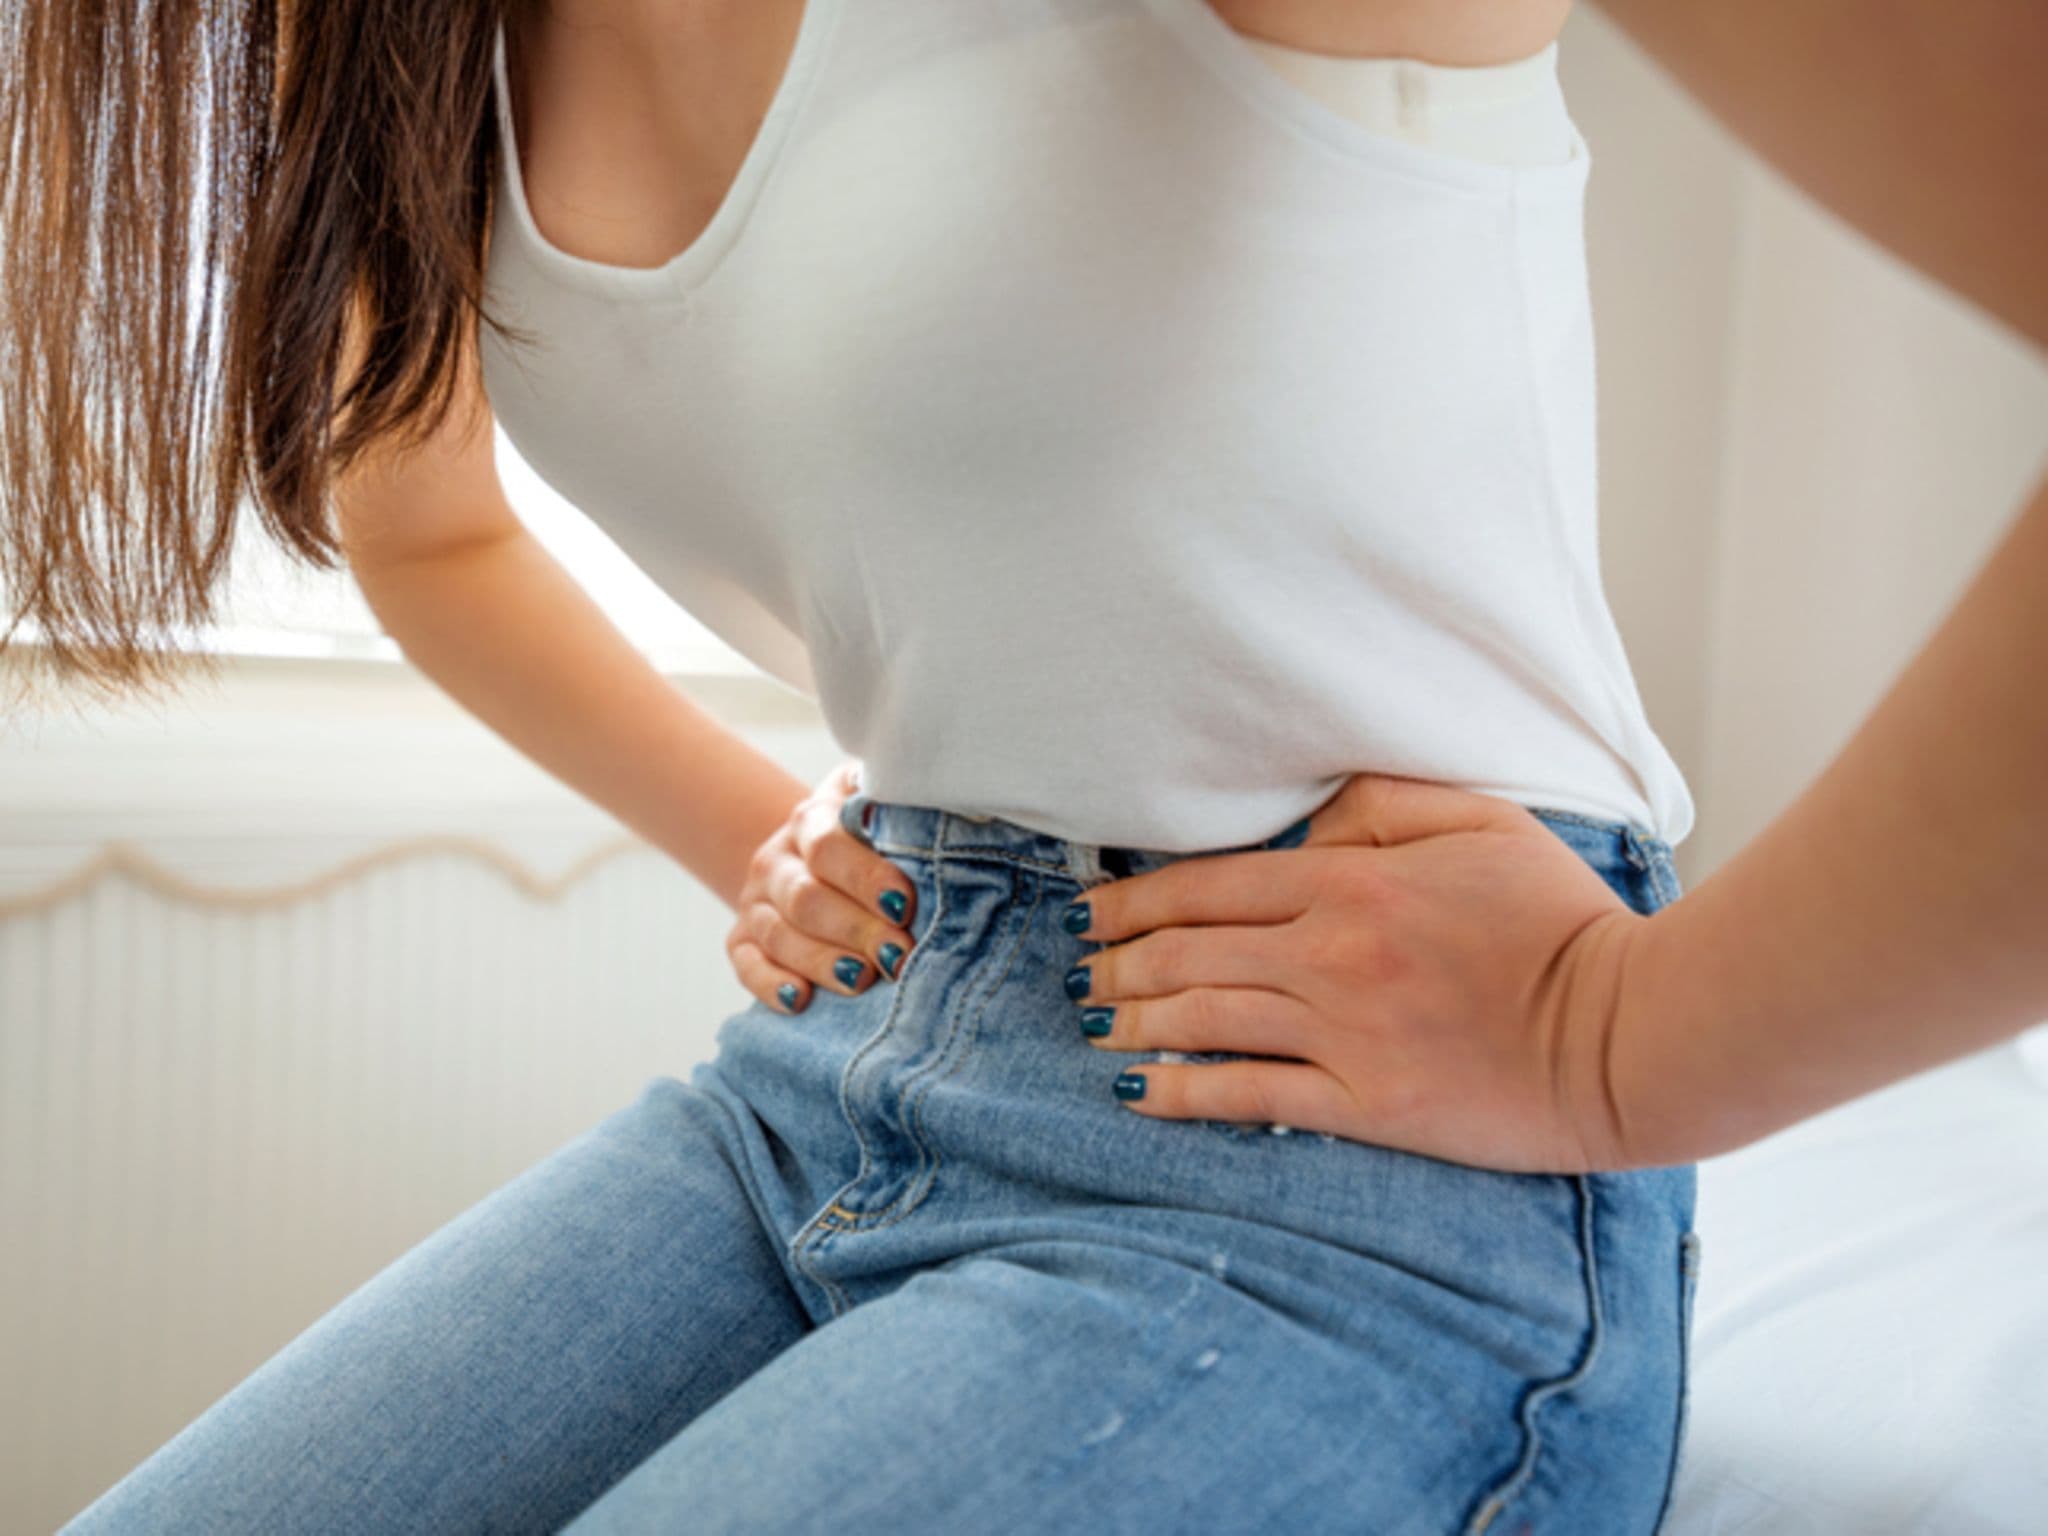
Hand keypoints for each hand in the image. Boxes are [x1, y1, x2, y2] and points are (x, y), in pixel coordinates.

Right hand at [725, 759, 917, 1014]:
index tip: (904, 904)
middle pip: (805, 897)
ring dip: (821, 961)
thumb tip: (943, 808)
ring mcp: (755, 902)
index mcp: (811, 819)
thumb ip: (901, 807)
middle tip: (898, 955)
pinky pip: (747, 965)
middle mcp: (776, 860)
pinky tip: (799, 1000)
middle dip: (855, 929)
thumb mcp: (884, 805)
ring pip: (778, 935)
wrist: (816, 853)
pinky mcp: (742, 940)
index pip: (828, 846)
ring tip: (862, 981)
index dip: (866, 878)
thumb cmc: (871, 834)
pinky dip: (769, 985)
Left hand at [1063, 772, 1654, 1173]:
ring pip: (1202, 1020)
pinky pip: (1247, 1095)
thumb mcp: (1480, 820)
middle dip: (1119, 960)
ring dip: (1134, 1019)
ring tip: (1094, 1022)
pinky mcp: (1363, 1106)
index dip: (1136, 902)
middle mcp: (1329, 957)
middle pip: (1188, 953)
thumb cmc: (1559, 920)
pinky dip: (1181, 1091)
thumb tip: (1304, 826)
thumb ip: (1379, 806)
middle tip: (1082, 968)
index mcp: (1351, 883)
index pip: (1209, 886)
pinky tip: (1139, 1090)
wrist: (1625, 1034)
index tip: (1094, 912)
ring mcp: (1341, 1035)